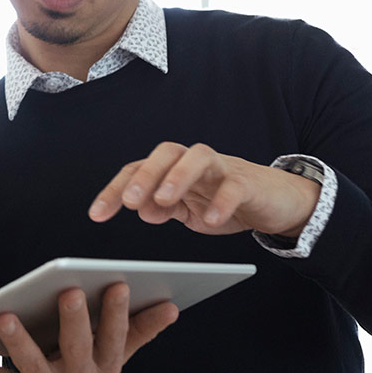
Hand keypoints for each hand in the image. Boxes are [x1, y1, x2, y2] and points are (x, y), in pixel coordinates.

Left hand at [0, 283, 176, 372]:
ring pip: (31, 365)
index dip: (118, 314)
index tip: (119, 283)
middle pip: (78, 349)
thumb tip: (172, 305)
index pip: (116, 339)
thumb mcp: (110, 357)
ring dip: (17, 340)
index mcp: (105, 370)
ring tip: (3, 314)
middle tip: (69, 291)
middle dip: (75, 321)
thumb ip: (137, 331)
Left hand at [89, 142, 320, 236]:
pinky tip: (211, 219)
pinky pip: (234, 185)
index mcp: (173, 169)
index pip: (138, 171)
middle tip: (129, 201)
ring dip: (178, 176)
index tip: (97, 215)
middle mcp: (194, 162)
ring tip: (164, 200)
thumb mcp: (187, 210)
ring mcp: (222, 168)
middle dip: (144, 176)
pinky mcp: (248, 182)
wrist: (274, 201)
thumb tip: (141, 210)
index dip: (114, 191)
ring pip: (197, 157)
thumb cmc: (224, 200)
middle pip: (164, 153)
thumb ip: (163, 208)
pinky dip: (222, 201)